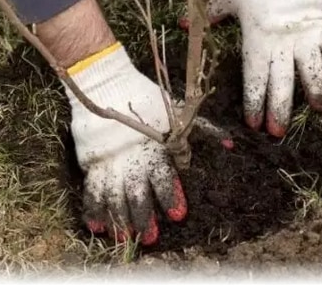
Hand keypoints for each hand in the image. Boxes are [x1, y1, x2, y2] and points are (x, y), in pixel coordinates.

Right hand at [64, 43, 186, 244]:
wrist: (107, 85)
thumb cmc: (149, 100)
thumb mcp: (179, 112)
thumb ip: (205, 130)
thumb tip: (231, 144)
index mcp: (154, 147)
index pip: (164, 176)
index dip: (171, 196)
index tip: (178, 215)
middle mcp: (131, 158)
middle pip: (137, 193)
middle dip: (144, 217)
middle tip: (151, 238)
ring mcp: (110, 162)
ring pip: (113, 196)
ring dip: (119, 219)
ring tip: (124, 238)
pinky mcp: (91, 162)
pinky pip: (90, 189)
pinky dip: (92, 209)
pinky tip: (96, 227)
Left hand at [207, 0, 321, 136]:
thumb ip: (208, 13)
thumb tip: (182, 24)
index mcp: (256, 38)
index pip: (254, 76)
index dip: (254, 101)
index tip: (253, 123)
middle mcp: (282, 42)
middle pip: (282, 81)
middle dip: (280, 109)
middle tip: (278, 133)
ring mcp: (305, 35)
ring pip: (313, 68)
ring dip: (318, 89)